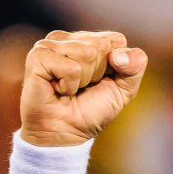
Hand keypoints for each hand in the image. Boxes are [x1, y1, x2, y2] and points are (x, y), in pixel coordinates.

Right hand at [19, 30, 148, 147]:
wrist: (65, 135)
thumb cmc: (91, 111)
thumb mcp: (123, 90)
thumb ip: (134, 67)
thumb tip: (119, 54)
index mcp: (88, 40)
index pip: (116, 40)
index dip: (116, 67)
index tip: (99, 82)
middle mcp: (68, 38)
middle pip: (101, 46)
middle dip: (98, 74)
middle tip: (81, 88)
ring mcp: (50, 44)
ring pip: (86, 53)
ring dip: (82, 80)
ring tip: (69, 89)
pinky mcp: (38, 56)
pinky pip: (70, 67)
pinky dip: (69, 86)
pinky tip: (57, 90)